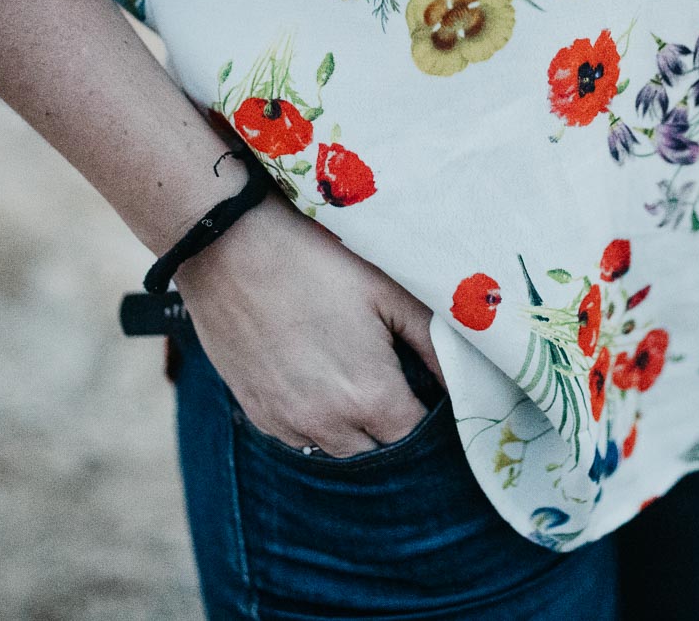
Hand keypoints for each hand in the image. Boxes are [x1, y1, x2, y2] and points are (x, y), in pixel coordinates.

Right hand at [173, 189, 446, 457]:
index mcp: (371, 396)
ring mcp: (286, 422)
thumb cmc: (318, 261)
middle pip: (380, 452)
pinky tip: (322, 383)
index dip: (431, 417)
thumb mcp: (389, 292)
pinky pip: (299, 439)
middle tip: (400, 385)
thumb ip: (434, 343)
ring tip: (359, 382)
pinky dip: (318, 423)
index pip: (418, 437)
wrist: (229, 246)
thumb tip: (469, 379)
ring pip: (338, 450)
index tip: (432, 391)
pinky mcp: (256, 413)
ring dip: (356, 430)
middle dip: (395, 427)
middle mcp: (328, 423)